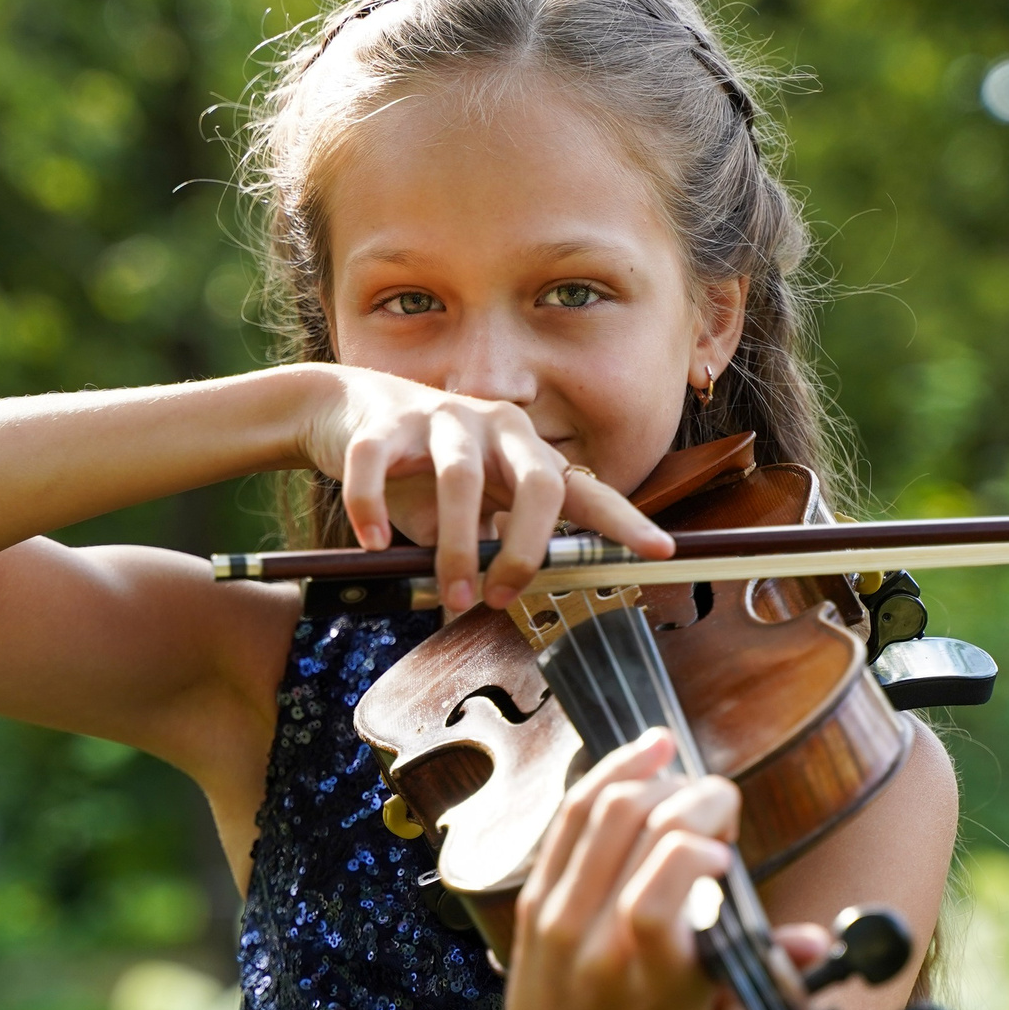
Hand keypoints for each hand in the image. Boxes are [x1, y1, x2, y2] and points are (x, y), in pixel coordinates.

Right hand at [295, 365, 669, 611]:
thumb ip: (491, 540)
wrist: (348, 412)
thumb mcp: (469, 504)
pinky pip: (380, 465)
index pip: (585, 489)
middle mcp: (495, 427)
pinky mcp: (384, 422)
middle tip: (504, 595)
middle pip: (538, 481)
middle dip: (528, 547)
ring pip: (460, 479)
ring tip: (452, 594)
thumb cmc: (422, 467)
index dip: (624, 520)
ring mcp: (441, 419)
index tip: (661, 550)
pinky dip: (374, 509)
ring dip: (457, 547)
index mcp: (525, 452)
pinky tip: (375, 543)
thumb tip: (506, 597)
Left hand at [503, 730, 745, 1009]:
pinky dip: (607, 775)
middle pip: (637, 832)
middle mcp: (597, 948)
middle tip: (721, 803)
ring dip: (650, 775)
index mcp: (652, 984)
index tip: (727, 857)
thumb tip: (818, 942)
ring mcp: (559, 920)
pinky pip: (567, 819)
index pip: (656, 901)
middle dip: (693, 798)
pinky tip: (643, 755)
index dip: (696, 856)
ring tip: (683, 767)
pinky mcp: (535, 902)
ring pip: (600, 812)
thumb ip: (767, 976)